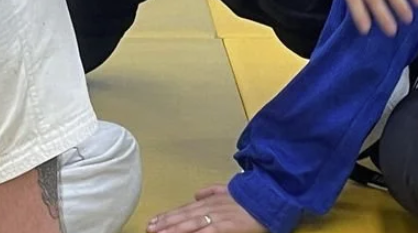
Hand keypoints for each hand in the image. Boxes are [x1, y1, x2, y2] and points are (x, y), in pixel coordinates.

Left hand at [147, 185, 266, 232]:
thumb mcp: (228, 189)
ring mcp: (216, 218)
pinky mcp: (225, 228)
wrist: (268, 198)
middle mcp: (209, 208)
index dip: (167, 216)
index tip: (153, 221)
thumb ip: (211, 191)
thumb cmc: (249, 197)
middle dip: (164, 225)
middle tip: (149, 230)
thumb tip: (196, 194)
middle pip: (182, 218)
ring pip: (189, 226)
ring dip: (173, 230)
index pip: (183, 209)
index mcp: (209, 201)